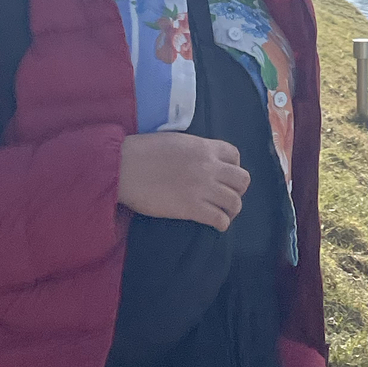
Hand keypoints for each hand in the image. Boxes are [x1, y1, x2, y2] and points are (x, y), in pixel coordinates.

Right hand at [117, 131, 249, 229]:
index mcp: (204, 147)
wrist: (125, 166)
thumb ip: (193, 150)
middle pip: (242, 180)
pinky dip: (221, 224)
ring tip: (222, 213)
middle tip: (225, 196)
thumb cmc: (143, 151)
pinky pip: (220, 219)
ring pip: (235, 202)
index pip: (235, 155)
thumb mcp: (176, 141)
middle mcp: (209, 167)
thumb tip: (197, 160)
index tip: (224, 175)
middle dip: (237, 189)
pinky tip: (215, 224)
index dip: (233, 166)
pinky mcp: (192, 208)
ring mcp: (202, 188)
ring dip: (231, 209)